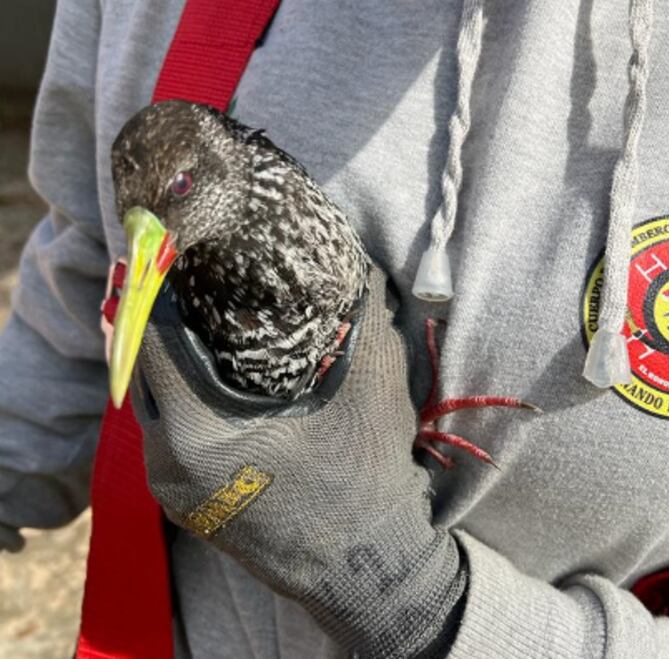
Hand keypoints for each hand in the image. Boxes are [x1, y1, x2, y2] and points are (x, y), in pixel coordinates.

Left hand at [133, 266, 464, 657]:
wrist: (366, 566)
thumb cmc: (367, 476)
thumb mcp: (373, 385)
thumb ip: (363, 313)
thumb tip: (355, 259)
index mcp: (199, 430)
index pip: (152, 334)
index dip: (163, 284)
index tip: (184, 251)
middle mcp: (166, 461)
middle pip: (143, 365)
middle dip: (167, 319)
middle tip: (200, 283)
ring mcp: (168, 488)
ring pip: (151, 400)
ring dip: (173, 360)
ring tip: (210, 326)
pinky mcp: (180, 503)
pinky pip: (164, 432)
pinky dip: (180, 398)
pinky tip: (217, 382)